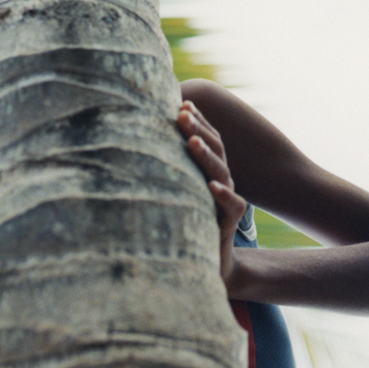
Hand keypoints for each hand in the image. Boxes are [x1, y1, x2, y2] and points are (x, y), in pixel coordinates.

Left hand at [177, 101, 247, 285]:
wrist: (209, 263)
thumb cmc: (185, 226)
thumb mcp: (173, 197)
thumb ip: (165, 173)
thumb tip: (136, 150)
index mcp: (208, 172)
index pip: (205, 140)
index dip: (196, 121)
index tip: (180, 103)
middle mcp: (220, 181)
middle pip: (214, 149)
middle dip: (198, 129)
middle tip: (181, 113)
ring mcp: (227, 200)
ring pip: (221, 172)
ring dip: (206, 155)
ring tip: (192, 141)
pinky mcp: (230, 222)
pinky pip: (232, 205)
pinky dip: (222, 194)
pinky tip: (211, 186)